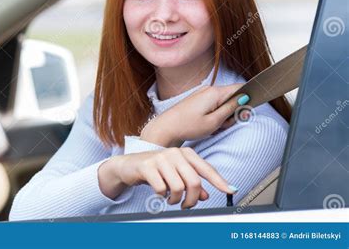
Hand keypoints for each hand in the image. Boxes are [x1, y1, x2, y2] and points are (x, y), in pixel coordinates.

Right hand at [98, 147, 237, 208]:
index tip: (231, 190)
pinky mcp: (148, 166)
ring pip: (178, 188)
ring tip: (169, 198)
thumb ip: (191, 184)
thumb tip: (205, 196)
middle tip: (185, 206)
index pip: (207, 169)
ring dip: (174, 200)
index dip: (220, 181)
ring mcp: (161, 158)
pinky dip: (161, 195)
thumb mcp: (175, 175)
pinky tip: (158, 192)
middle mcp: (175, 153)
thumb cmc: (155, 169)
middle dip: (191, 200)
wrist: (128, 165)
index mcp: (185, 153)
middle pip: (194, 182)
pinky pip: (161, 188)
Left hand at [140, 84, 248, 146]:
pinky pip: (213, 106)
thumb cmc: (188, 126)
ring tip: (212, 126)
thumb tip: (245, 98)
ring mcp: (202, 94)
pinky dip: (214, 116)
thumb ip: (232, 109)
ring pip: (222, 103)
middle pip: (232, 98)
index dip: (248, 99)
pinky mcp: (198, 100)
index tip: (245, 113)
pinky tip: (206, 124)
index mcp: (215, 92)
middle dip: (232, 113)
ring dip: (222, 116)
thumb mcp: (214, 121)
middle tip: (222, 125)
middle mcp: (209, 89)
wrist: (166, 128)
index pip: (240, 88)